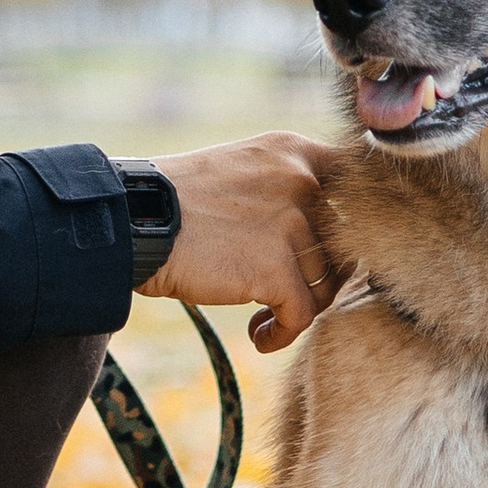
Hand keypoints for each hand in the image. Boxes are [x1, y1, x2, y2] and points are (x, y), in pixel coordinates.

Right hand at [144, 131, 333, 352]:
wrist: (135, 222)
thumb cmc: (176, 202)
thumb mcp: (240, 170)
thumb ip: (284, 187)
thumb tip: (323, 233)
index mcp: (292, 150)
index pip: (353, 185)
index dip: (346, 224)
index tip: (328, 251)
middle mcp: (301, 180)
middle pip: (341, 243)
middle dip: (321, 275)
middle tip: (291, 293)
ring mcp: (291, 224)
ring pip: (324, 283)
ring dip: (297, 308)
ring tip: (264, 317)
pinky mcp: (276, 270)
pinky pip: (302, 315)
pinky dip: (282, 333)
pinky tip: (259, 336)